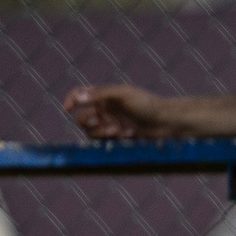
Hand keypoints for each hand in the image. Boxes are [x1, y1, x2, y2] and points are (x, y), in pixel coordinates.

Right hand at [63, 84, 183, 139]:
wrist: (167, 123)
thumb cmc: (148, 104)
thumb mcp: (124, 94)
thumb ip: (101, 94)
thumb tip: (78, 98)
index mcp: (104, 95)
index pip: (80, 94)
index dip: (71, 100)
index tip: (68, 108)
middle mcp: (104, 110)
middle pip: (82, 118)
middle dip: (89, 122)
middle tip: (102, 123)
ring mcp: (110, 124)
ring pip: (90, 132)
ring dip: (101, 132)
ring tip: (119, 130)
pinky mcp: (116, 137)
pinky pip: (103, 141)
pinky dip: (112, 138)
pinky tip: (129, 134)